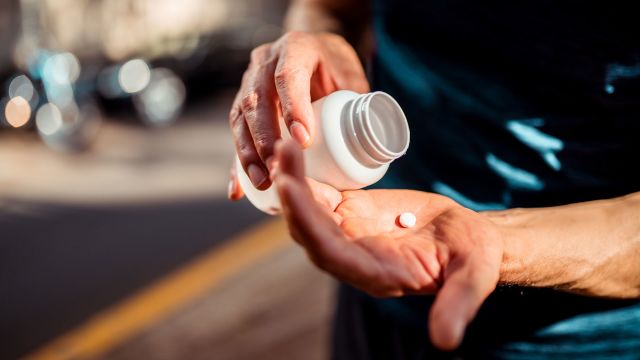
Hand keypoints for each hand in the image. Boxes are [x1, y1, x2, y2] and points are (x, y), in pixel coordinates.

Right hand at [228, 31, 368, 198]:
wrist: (315, 53)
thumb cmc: (335, 67)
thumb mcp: (350, 74)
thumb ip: (357, 101)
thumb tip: (368, 138)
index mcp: (295, 48)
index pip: (288, 76)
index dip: (293, 108)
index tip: (303, 141)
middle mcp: (264, 62)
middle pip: (256, 101)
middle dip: (264, 139)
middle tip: (278, 168)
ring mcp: (248, 83)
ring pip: (239, 118)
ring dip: (248, 154)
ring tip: (262, 182)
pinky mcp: (242, 106)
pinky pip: (236, 135)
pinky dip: (237, 164)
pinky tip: (238, 190)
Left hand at [273, 140, 503, 349]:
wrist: (466, 237)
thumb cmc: (472, 257)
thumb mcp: (472, 277)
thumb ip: (458, 304)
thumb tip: (447, 342)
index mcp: (374, 275)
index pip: (331, 254)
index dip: (310, 224)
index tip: (292, 191)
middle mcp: (352, 257)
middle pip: (309, 231)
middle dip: (293, 197)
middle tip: (283, 155)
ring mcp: (348, 234)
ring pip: (309, 211)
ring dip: (293, 181)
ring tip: (284, 146)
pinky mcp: (350, 213)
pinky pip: (320, 196)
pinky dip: (306, 176)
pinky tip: (294, 150)